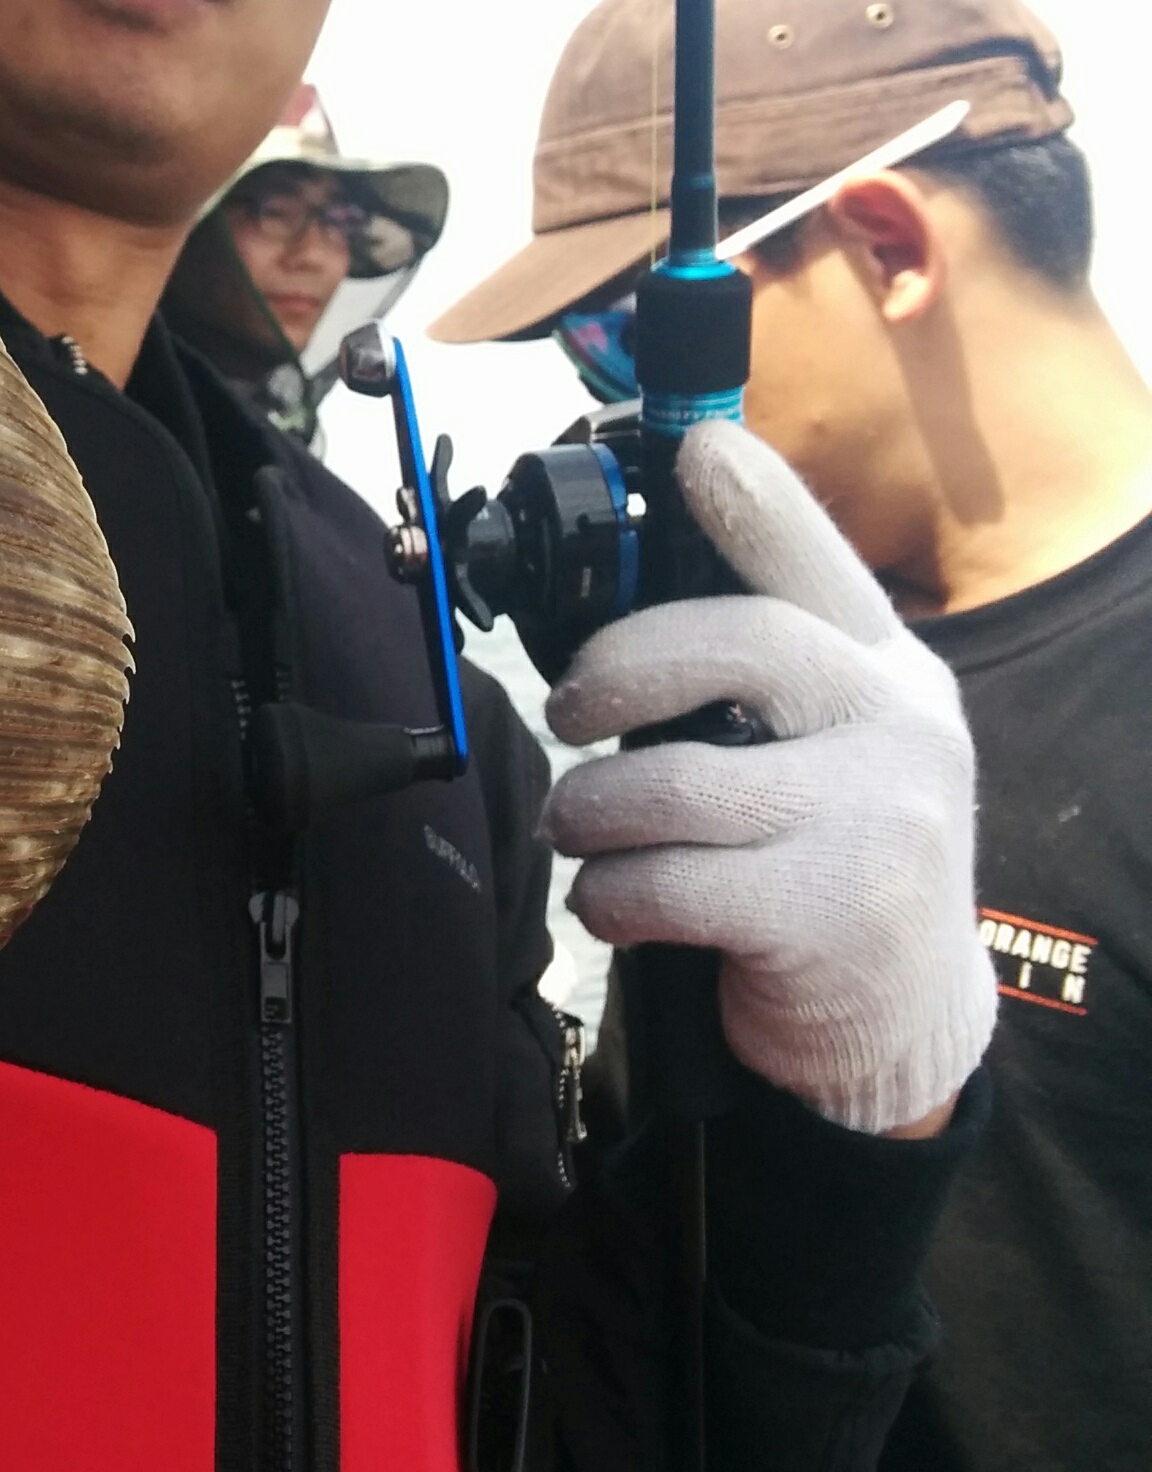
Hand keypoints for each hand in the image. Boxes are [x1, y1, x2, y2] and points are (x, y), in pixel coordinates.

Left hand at [541, 421, 995, 1135]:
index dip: (754, 500)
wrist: (905, 1021)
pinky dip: (608, 896)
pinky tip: (614, 906)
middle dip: (616, 671)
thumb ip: (761, 678)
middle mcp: (898, 727)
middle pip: (736, 646)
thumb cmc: (831, 862)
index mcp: (888, 670)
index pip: (818, 564)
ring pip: (671, 781)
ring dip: (589, 812)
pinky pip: (666, 882)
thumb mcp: (833, 747)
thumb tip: (622, 628)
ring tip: (580, 831)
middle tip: (566, 709)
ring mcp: (874, 820)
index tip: (695, 450)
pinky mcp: (829, 913)